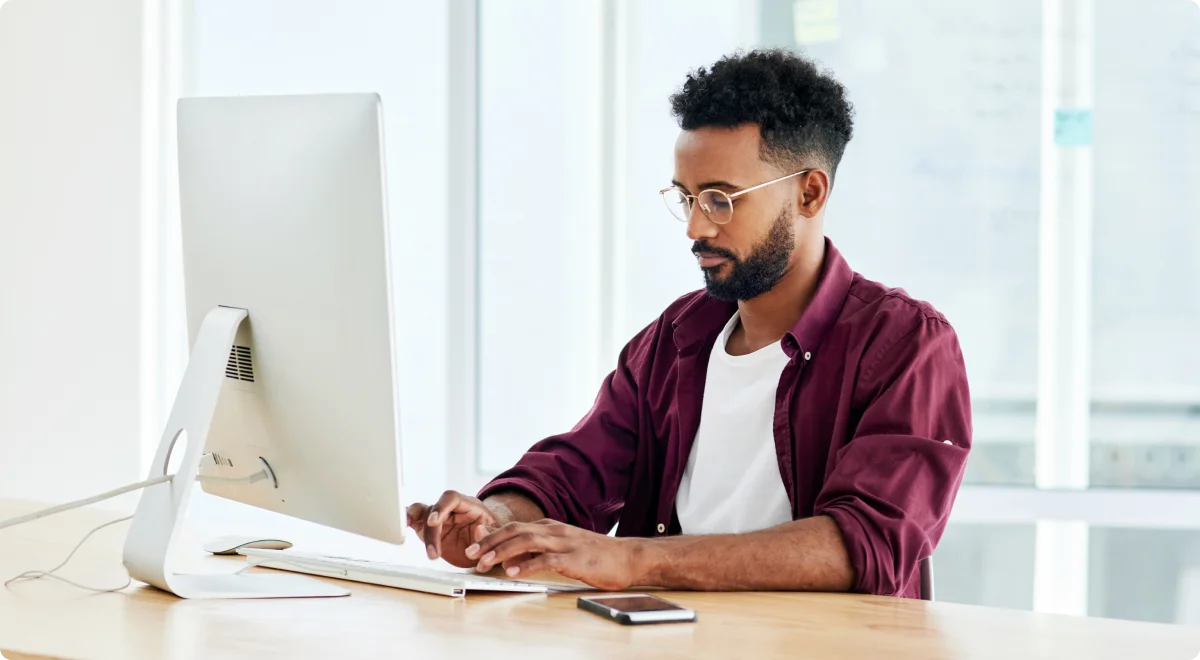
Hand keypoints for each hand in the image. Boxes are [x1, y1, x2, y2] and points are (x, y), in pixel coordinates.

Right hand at [407, 491, 497, 568]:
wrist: (486, 543)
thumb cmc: (493, 534)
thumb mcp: (498, 535)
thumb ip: (491, 533)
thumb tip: (480, 532)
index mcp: (468, 504)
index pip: (451, 498)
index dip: (441, 507)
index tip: (434, 521)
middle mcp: (450, 509)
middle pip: (434, 510)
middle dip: (431, 532)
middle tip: (434, 553)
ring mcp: (437, 517)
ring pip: (420, 513)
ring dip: (413, 524)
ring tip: (405, 533)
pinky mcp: (427, 529)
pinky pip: (414, 521)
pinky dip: (405, 522)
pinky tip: (397, 527)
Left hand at [465, 520, 641, 590]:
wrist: (628, 557)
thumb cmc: (595, 555)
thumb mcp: (563, 548)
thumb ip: (538, 551)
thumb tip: (511, 559)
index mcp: (551, 527)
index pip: (515, 527)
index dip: (491, 535)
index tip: (472, 545)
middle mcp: (555, 531)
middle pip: (516, 531)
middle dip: (490, 542)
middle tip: (469, 554)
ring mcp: (565, 543)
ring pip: (527, 542)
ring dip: (502, 552)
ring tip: (484, 562)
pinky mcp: (576, 558)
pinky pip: (547, 560)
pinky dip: (527, 565)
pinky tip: (513, 572)